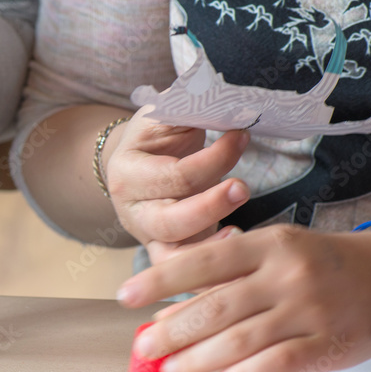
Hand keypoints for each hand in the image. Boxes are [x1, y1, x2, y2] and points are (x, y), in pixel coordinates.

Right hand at [106, 106, 251, 261]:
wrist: (136, 164)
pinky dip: (205, 273)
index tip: (243, 134)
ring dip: (208, 247)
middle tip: (243, 187)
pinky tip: (233, 252)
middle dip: (209, 206)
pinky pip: (181, 272)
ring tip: (240, 235)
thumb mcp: (166, 113)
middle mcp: (131, 209)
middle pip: (169, 220)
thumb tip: (230, 98)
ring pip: (172, 255)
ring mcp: (146, 235)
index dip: (214, 157)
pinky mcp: (163, 253)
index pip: (174, 174)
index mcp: (127, 171)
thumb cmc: (157, 137)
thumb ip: (191, 104)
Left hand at [118, 225, 370, 371]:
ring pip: (241, 340)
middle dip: (173, 331)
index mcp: (267, 245)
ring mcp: (308, 311)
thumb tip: (163, 310)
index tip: (126, 296)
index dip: (160, 280)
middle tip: (143, 347)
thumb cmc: (310, 263)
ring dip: (198, 359)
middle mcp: (286, 276)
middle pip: (217, 307)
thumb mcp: (267, 252)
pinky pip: (276, 365)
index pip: (203, 262)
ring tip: (170, 370)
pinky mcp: (327, 344)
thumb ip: (219, 275)